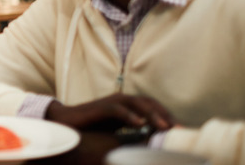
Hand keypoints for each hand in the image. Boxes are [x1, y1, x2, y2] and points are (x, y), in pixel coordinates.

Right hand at [45, 93, 174, 131]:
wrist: (65, 122)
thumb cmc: (91, 127)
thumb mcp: (116, 131)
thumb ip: (133, 133)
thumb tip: (152, 143)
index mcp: (127, 105)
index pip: (152, 107)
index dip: (167, 116)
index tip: (180, 131)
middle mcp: (121, 100)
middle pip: (148, 103)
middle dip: (164, 115)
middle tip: (178, 130)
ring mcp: (110, 102)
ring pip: (136, 103)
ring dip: (152, 114)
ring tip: (164, 127)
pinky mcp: (99, 108)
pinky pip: (117, 109)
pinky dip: (129, 115)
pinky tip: (139, 124)